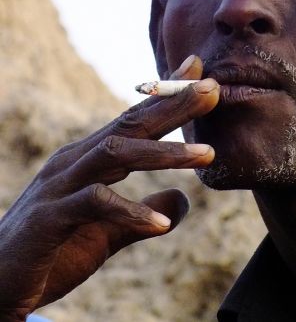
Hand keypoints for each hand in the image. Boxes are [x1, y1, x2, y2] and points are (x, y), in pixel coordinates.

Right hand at [0, 55, 218, 320]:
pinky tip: (163, 224)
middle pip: (131, 124)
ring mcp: (61, 185)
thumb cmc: (53, 249)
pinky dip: (131, 211)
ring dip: (165, 152)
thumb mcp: (108, 230)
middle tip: (213, 91)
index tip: (202, 76)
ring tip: (208, 155)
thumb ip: (143, 214)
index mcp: (90, 159)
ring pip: (117, 154)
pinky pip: (95, 205)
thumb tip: (182, 201)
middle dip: (173, 106)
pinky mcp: (50, 217)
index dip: (168, 97)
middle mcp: (76, 162)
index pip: (134, 119)